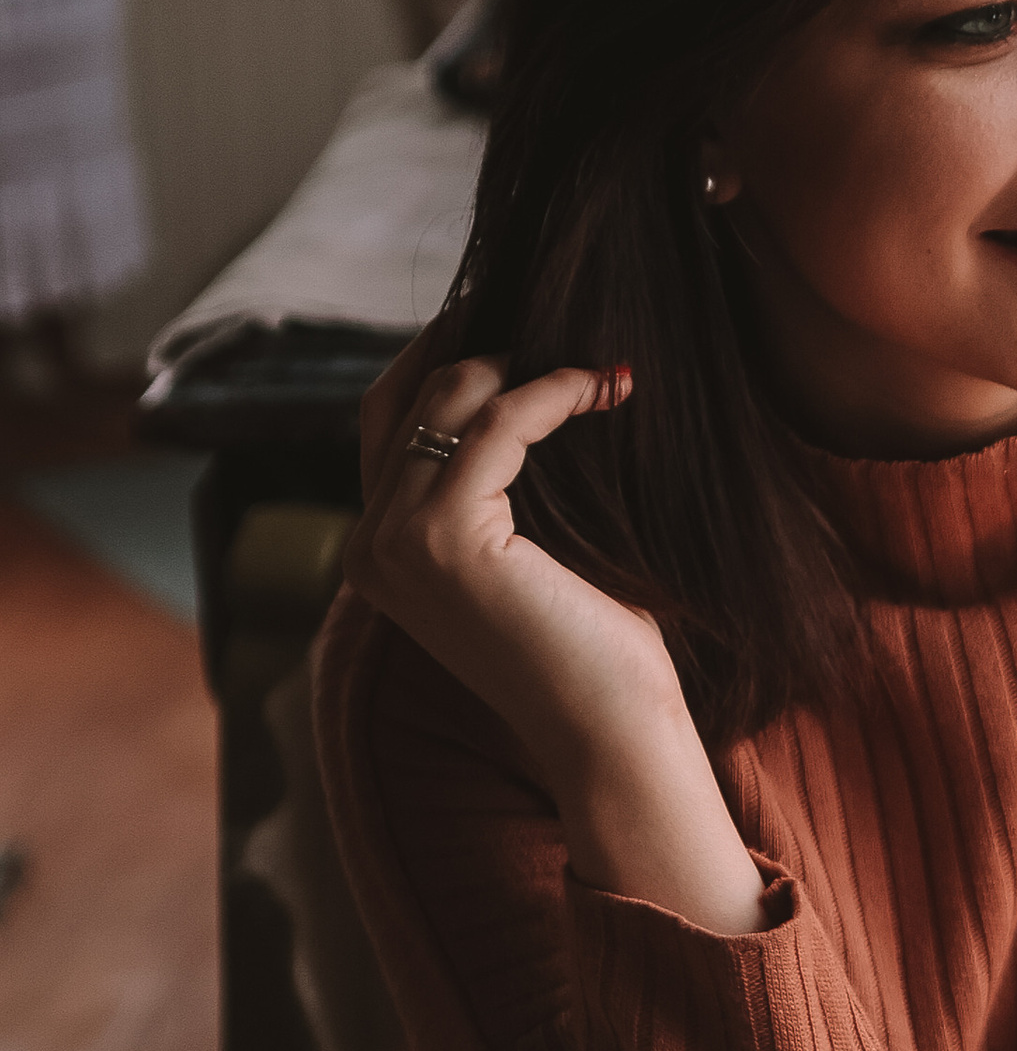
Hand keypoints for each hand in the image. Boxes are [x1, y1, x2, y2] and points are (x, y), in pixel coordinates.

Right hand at [345, 337, 767, 932]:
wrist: (611, 738)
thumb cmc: (597, 659)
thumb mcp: (540, 556)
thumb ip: (513, 489)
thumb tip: (536, 387)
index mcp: (381, 556)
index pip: (390, 423)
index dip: (446, 362)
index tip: (522, 328)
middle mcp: (370, 548)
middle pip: (402, 397)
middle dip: (471, 342)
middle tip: (549, 312)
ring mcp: (394, 544)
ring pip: (445, 401)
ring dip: (523, 365)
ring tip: (596, 363)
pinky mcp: (443, 539)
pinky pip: (493, 425)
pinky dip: (551, 393)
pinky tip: (605, 388)